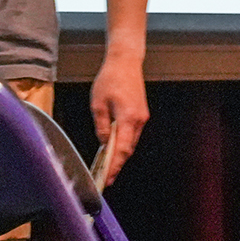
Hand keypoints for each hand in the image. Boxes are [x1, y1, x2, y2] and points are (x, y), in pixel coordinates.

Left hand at [89, 52, 148, 184]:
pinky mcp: (140, 113)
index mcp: (128, 118)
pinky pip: (132, 133)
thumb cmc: (110, 80)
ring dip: (121, 154)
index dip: (115, 166)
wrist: (126, 62)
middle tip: (106, 178)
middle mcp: (139, 119)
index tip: (108, 178)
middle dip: (118, 164)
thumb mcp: (98, 104)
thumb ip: (100, 125)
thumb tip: (104, 142)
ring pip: (131, 141)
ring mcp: (142, 116)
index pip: (122, 149)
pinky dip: (124, 143)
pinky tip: (114, 147)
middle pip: (129, 148)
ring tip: (108, 166)